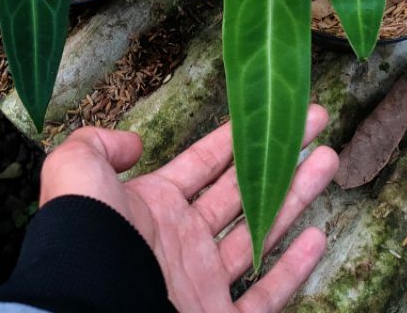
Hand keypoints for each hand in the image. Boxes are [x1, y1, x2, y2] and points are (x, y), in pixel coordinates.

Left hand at [40, 105, 337, 312]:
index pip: (206, 162)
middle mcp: (184, 241)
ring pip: (263, 233)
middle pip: (244, 190)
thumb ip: (99, 145)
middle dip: (279, 157)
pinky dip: (293, 268)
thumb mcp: (76, 171)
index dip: (239, 136)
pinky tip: (318, 235)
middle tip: (315, 125)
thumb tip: (135, 146)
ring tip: (329, 160)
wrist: (93, 309)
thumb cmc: (86, 238)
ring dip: (297, 197)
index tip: (272, 113)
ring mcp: (205, 282)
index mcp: (155, 206)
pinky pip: (265, 296)